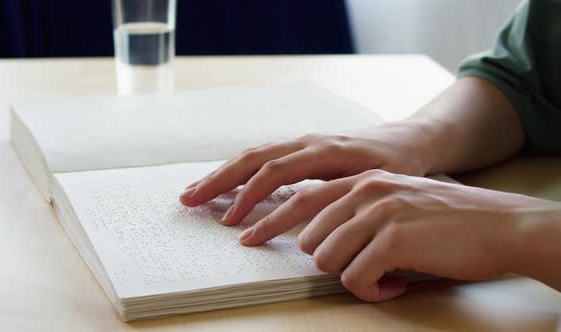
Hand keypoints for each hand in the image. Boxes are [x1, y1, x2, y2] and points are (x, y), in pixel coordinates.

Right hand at [180, 121, 437, 224]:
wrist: (408, 140)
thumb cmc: (396, 164)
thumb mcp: (377, 180)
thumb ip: (343, 193)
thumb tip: (310, 216)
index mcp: (324, 150)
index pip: (275, 172)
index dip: (249, 196)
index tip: (231, 221)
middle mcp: (307, 142)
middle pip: (253, 158)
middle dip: (218, 180)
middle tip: (188, 200)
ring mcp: (302, 143)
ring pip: (253, 155)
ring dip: (221, 174)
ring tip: (193, 193)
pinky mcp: (301, 149)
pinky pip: (263, 157)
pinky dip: (238, 171)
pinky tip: (224, 184)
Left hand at [235, 170, 560, 301]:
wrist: (499, 224)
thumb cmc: (445, 220)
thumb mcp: (394, 202)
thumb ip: (357, 212)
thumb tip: (321, 240)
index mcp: (360, 180)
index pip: (300, 198)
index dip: (269, 219)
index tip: (247, 236)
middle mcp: (364, 189)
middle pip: (309, 236)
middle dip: (325, 264)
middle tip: (356, 272)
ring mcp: (378, 210)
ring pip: (328, 258)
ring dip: (354, 278)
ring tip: (383, 278)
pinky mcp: (394, 236)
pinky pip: (356, 277)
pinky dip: (372, 291)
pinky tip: (395, 287)